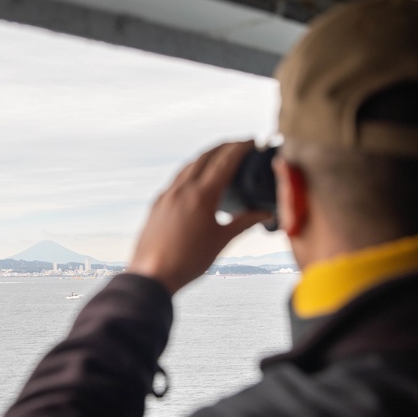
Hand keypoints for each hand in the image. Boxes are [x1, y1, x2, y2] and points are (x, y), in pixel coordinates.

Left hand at [128, 140, 271, 294]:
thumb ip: (244, 222)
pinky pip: (177, 179)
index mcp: (202, 195)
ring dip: (206, 156)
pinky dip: (191, 171)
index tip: (252, 141)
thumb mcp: (221, 241)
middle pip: (206, 156)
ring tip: (220, 157)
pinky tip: (196, 180)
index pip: (225, 161)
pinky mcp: (157, 203)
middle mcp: (182, 189)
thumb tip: (265, 214)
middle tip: (240, 144)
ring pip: (189, 165)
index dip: (241, 147)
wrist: (152, 275)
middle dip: (224, 146)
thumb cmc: (188, 261)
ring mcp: (167, 194)